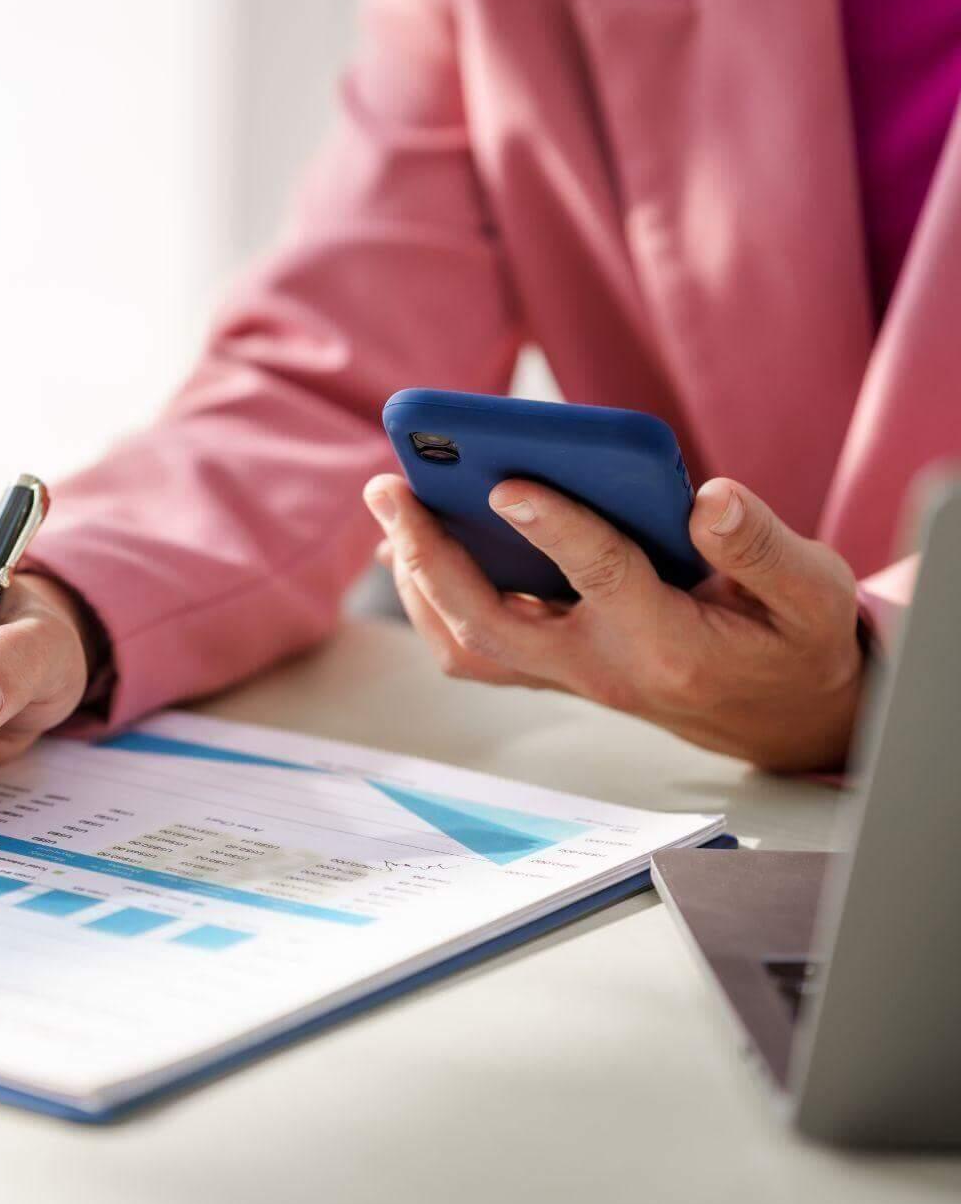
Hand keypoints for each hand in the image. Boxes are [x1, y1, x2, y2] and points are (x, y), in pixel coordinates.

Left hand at [363, 472, 865, 771]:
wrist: (784, 722)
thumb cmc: (794, 646)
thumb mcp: (812, 595)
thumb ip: (762, 547)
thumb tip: (709, 496)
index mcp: (669, 643)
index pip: (601, 576)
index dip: (553, 526)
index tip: (506, 481)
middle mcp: (602, 667)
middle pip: (492, 622)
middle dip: (432, 554)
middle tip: (390, 486)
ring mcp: (568, 674)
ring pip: (466, 644)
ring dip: (418, 578)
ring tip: (391, 505)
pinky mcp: (552, 670)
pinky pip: (473, 645)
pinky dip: (434, 596)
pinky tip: (414, 544)